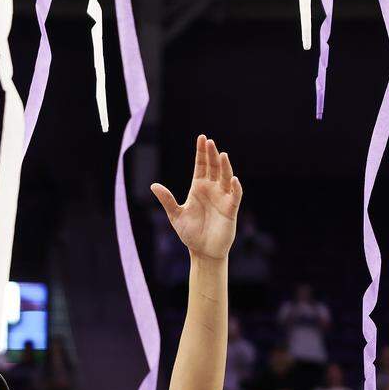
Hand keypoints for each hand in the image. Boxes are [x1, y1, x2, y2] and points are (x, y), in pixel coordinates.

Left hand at [151, 135, 242, 261]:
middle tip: (209, 141)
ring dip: (224, 166)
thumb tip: (153, 185)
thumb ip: (167, 200)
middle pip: (213, 167)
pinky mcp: (231, 209)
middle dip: (211, 154)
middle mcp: (212, 189)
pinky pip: (235, 195)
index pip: (201, 166)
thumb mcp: (175, 215)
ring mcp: (222, 197)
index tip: (201, 138)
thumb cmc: (190, 233)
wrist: (203, 251)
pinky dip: (235, 187)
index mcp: (198, 188)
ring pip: (225, 177)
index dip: (201, 152)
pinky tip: (232, 179)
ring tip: (222, 154)